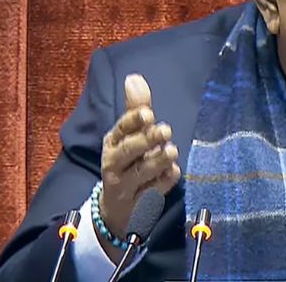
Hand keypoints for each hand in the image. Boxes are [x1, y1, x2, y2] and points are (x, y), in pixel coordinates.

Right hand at [97, 74, 180, 257]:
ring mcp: (125, 186)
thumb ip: (135, 108)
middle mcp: (114, 164)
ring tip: (171, 151)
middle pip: (127, 152)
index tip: (148, 113)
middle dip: (146, 140)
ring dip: (157, 161)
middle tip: (165, 130)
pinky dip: (164, 182)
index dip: (132, 121)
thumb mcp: (128, 135)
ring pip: (141, 172)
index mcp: (112, 142)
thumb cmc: (127, 161)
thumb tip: (134, 77)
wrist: (116, 208)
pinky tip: (173, 172)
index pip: (120, 129)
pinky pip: (153, 192)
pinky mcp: (138, 204)